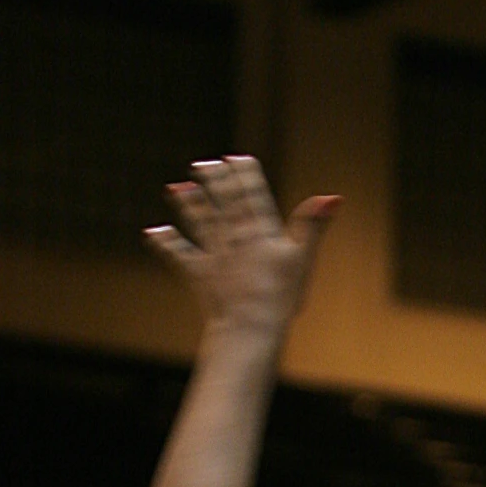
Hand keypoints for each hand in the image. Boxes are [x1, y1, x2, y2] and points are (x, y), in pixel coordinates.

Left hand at [146, 156, 337, 335]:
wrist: (249, 327)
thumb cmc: (280, 297)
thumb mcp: (303, 259)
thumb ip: (312, 225)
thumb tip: (332, 197)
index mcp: (261, 231)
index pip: (252, 196)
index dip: (245, 176)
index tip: (236, 159)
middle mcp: (234, 237)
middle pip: (223, 203)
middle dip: (213, 182)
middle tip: (203, 165)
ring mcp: (214, 254)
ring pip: (199, 222)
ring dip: (188, 205)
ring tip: (177, 188)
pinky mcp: (199, 274)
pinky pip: (179, 255)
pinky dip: (166, 243)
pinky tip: (153, 232)